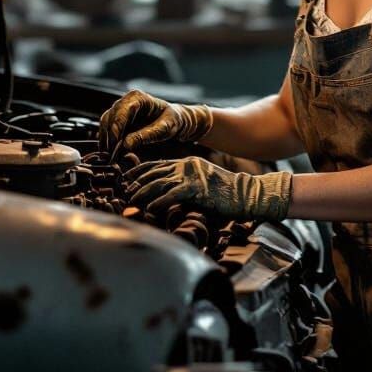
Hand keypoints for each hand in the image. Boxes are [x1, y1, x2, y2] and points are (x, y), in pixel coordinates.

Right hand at [98, 90, 212, 158]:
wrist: (175, 121)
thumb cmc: (172, 121)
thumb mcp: (165, 128)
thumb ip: (147, 135)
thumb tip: (126, 144)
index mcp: (137, 97)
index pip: (120, 113)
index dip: (115, 130)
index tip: (115, 146)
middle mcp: (125, 101)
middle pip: (109, 118)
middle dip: (109, 138)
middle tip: (111, 156)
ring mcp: (120, 110)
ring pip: (105, 124)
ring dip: (106, 140)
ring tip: (111, 156)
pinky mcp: (119, 120)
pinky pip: (107, 129)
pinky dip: (107, 141)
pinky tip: (112, 153)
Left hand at [125, 156, 292, 221]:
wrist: (247, 194)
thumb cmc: (225, 194)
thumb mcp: (201, 184)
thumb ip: (184, 186)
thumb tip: (165, 196)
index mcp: (187, 162)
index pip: (157, 164)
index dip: (139, 172)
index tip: (127, 180)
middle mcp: (186, 165)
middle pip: (154, 172)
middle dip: (137, 183)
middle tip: (124, 192)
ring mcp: (191, 175)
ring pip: (159, 182)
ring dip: (143, 193)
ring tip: (131, 201)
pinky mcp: (197, 187)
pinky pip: (172, 194)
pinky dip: (159, 202)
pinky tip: (150, 209)